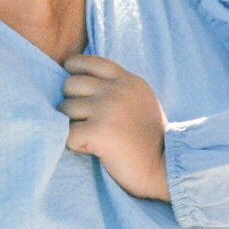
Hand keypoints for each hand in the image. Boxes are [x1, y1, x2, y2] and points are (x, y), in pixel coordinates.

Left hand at [61, 55, 169, 200]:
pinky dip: (74, 144)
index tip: (73, 87)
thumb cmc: (149, 140)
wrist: (164, 168)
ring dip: (72, 125)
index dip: (74, 69)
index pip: (90, 61)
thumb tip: (78, 78)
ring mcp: (107, 109)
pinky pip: (66, 133)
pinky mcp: (98, 131)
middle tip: (87, 122)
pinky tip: (93, 150)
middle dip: (72, 103)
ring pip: (64, 109)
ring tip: (93, 138)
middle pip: (70, 84)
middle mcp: (118, 90)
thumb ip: (118, 88)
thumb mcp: (141, 101)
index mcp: (129, 81)